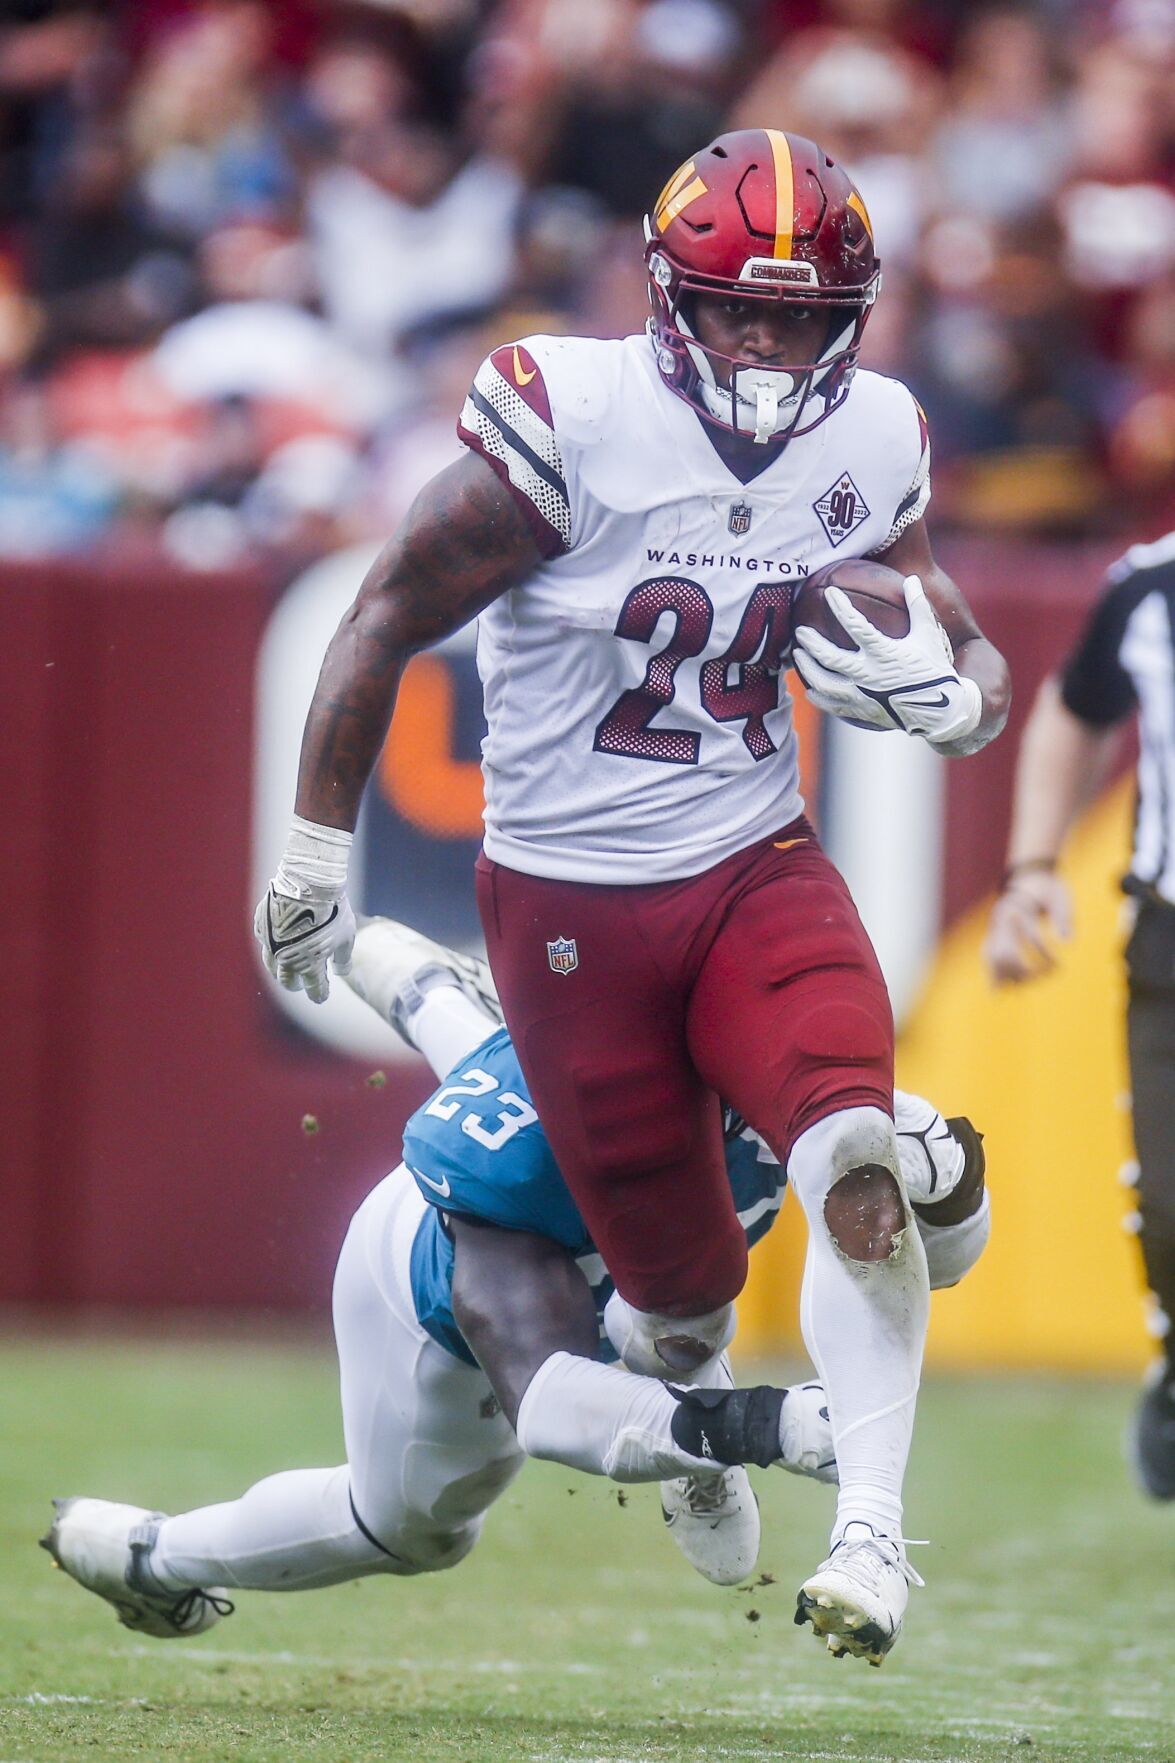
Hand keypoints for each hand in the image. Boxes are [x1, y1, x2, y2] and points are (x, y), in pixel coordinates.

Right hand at [255, 884, 355, 1002]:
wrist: (309, 882)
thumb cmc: (332, 910)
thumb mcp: (345, 936)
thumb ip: (342, 957)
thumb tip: (342, 971)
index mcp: (310, 965)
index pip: (314, 989)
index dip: (319, 994)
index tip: (321, 996)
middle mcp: (287, 959)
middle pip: (287, 981)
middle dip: (295, 985)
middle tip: (300, 984)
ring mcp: (272, 943)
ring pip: (271, 965)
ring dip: (280, 969)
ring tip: (286, 967)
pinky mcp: (262, 926)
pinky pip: (264, 941)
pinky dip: (271, 945)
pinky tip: (277, 941)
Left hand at [792, 575, 982, 748]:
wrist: (941, 711)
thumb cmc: (934, 669)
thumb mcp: (928, 635)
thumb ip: (918, 606)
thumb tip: (912, 579)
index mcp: (884, 653)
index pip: (856, 625)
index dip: (841, 607)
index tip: (830, 593)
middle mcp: (869, 675)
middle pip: (830, 658)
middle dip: (812, 643)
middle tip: (800, 632)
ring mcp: (863, 695)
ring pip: (825, 683)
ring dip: (808, 669)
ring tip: (797, 656)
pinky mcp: (862, 710)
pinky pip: (834, 705)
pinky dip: (819, 697)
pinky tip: (810, 691)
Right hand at [983, 869, 1071, 982]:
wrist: (1028, 875)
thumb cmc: (1048, 887)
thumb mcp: (1060, 897)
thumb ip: (1064, 918)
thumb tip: (1068, 943)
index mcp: (1019, 906)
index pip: (1031, 937)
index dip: (1045, 954)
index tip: (1059, 965)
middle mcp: (1003, 918)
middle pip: (1004, 953)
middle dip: (1023, 971)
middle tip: (1043, 976)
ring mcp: (995, 926)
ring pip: (992, 958)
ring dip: (1008, 975)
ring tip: (1026, 985)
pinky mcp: (993, 934)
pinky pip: (988, 957)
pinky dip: (993, 974)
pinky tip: (1002, 989)